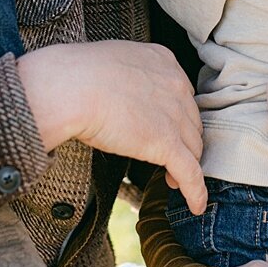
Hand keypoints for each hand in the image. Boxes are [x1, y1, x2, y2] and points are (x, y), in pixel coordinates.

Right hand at [18, 40, 206, 214]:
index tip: (168, 126)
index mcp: (163, 60)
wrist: (72, 87)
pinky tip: (196, 206)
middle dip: (183, 140)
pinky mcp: (166, 143)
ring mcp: (174, 114)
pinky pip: (190, 172)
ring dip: (186, 164)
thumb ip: (128, 75)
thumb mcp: (114, 61)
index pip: (181, 94)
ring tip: (173, 179)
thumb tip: (118, 91)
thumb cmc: (78, 74)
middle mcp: (176, 84)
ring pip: (193, 147)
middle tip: (171, 156)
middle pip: (190, 120)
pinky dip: (195, 191)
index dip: (176, 115)